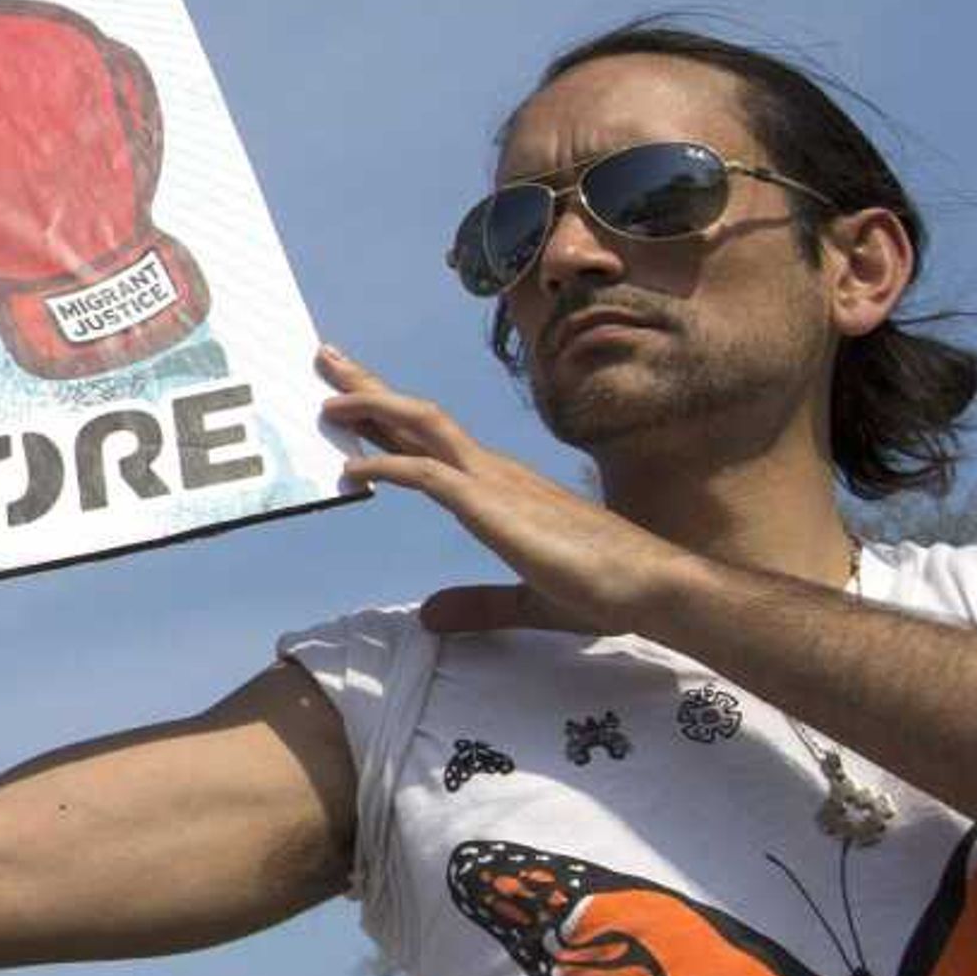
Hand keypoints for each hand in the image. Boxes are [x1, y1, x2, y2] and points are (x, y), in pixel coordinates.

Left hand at [314, 345, 701, 635]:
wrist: (650, 584)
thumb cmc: (605, 588)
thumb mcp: (526, 599)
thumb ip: (478, 604)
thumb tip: (431, 615)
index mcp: (501, 486)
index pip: (433, 440)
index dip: (390, 416)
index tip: (353, 397)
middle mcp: (494, 471)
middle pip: (418, 416)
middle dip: (370, 388)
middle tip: (326, 360)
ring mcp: (494, 482)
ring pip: (421, 427)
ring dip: (371, 408)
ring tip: (326, 401)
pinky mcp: (492, 505)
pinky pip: (427, 474)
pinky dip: (385, 466)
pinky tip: (350, 470)